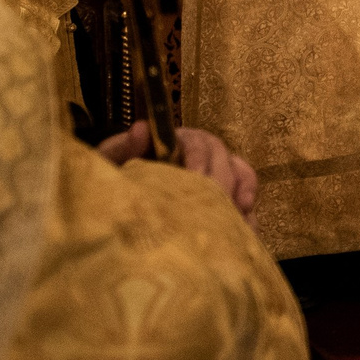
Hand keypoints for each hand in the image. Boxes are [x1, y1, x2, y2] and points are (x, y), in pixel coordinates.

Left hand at [96, 121, 260, 225]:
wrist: (115, 210)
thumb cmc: (113, 182)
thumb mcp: (109, 164)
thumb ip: (123, 148)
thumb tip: (141, 128)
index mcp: (176, 143)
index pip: (197, 142)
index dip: (201, 159)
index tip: (196, 178)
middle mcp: (201, 156)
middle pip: (225, 160)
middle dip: (222, 184)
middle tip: (215, 208)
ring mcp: (217, 177)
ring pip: (242, 177)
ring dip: (242, 196)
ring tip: (235, 218)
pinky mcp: (226, 201)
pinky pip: (247, 203)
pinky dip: (249, 215)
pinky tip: (244, 231)